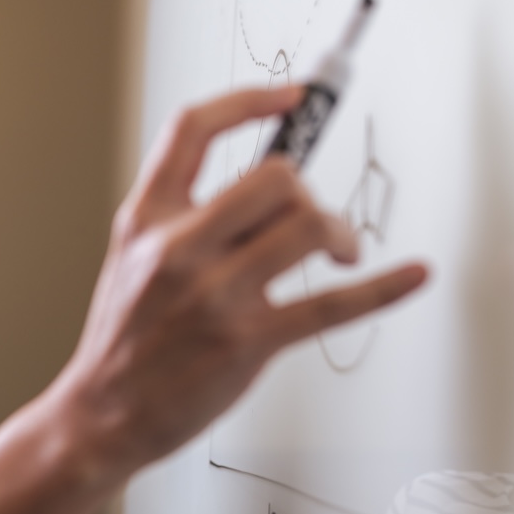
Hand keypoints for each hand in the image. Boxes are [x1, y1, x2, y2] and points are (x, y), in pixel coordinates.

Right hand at [57, 85, 426, 475]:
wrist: (102, 414)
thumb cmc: (123, 342)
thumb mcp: (131, 261)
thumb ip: (180, 220)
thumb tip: (257, 190)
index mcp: (146, 222)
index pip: (193, 131)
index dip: (249, 101)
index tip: (291, 99)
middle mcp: (178, 250)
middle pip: (273, 178)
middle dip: (307, 192)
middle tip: (311, 216)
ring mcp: (215, 297)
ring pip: (307, 227)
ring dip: (339, 232)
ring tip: (341, 251)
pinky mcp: (248, 342)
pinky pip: (332, 304)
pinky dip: (384, 287)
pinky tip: (411, 275)